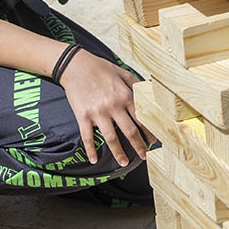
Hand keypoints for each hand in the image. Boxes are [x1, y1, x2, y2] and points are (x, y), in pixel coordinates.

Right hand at [59, 51, 152, 166]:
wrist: (74, 66)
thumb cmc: (100, 68)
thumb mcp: (122, 72)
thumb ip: (136, 85)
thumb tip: (150, 96)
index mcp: (125, 95)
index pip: (141, 118)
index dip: (149, 131)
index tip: (153, 141)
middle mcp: (113, 106)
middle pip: (129, 131)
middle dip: (139, 145)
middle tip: (144, 156)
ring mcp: (97, 113)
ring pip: (111, 138)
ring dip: (119, 152)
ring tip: (124, 163)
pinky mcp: (82, 116)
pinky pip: (87, 137)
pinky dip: (90, 150)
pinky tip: (94, 160)